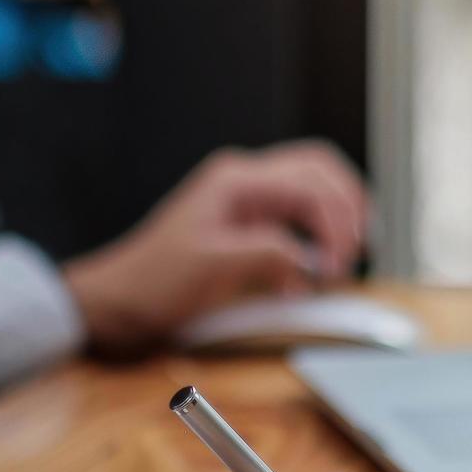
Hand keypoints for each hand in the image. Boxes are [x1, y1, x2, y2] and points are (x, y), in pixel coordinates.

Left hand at [62, 140, 368, 351]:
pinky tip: (316, 266)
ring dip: (339, 216)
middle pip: (321, 171)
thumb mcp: (212, 267)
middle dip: (348, 211)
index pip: (311, 186)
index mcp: (237, 180)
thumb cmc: (155, 282)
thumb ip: (267, 254)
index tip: (335, 269)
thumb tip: (310, 259)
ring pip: (317, 186)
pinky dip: (320, 234)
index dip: (335, 226)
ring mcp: (249, 197)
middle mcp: (246, 179)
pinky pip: (300, 213)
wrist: (119, 300)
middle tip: (352, 255)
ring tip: (345, 254)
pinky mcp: (251, 220)